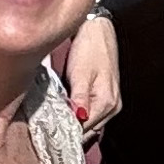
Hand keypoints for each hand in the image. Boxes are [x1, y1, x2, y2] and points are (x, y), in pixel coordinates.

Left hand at [62, 15, 123, 144]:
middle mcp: (113, 107)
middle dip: (71, 131)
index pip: (85, 130)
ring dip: (76, 124)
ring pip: (91, 125)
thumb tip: (77, 120)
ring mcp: (112, 104)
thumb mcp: (80, 73)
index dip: (67, 132)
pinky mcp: (108, 98)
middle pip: (89, 131)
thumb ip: (79, 98)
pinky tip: (69, 110)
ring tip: (57, 120)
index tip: (50, 132)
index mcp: (107, 103)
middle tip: (49, 128)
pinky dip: (81, 116)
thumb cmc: (89, 49)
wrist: (98, 30)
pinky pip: (93, 115)